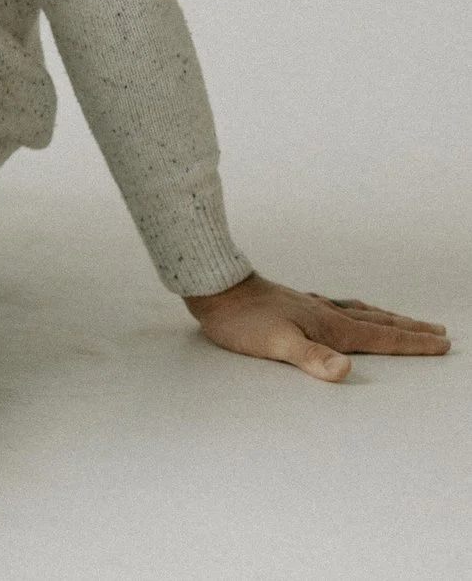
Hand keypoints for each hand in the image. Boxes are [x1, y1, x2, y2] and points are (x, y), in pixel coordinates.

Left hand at [183, 272, 448, 380]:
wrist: (214, 287)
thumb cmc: (242, 320)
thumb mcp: (277, 344)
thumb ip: (311, 358)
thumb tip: (346, 370)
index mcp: (331, 327)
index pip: (381, 338)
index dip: (413, 343)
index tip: (443, 343)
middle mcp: (326, 314)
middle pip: (378, 322)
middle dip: (410, 330)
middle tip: (439, 332)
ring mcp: (311, 307)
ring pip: (359, 312)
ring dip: (386, 318)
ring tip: (403, 321)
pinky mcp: (294, 304)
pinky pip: (337, 307)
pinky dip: (354, 311)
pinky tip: (344, 311)